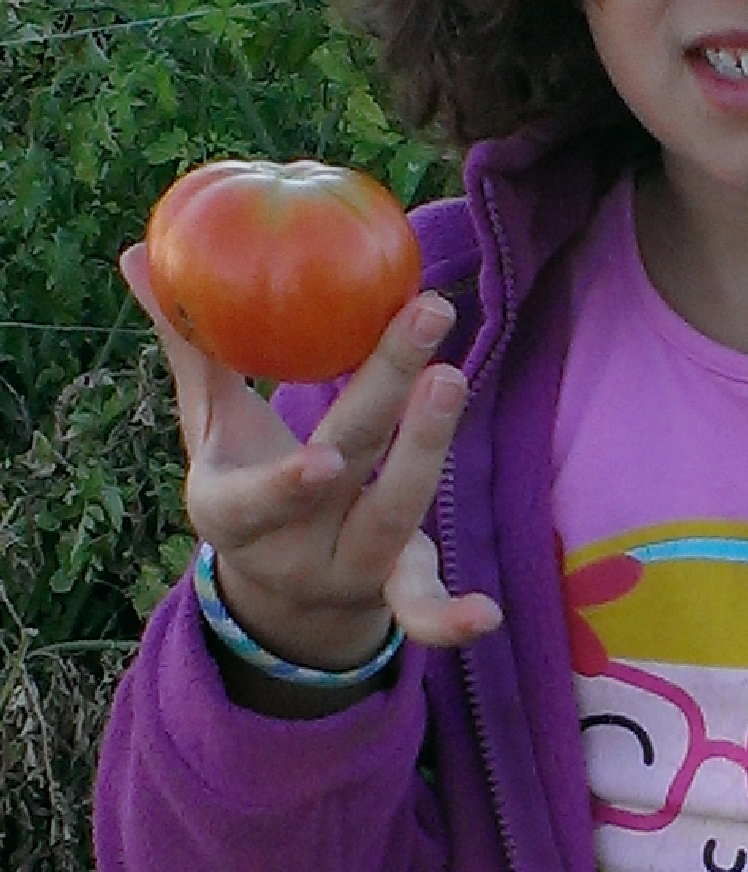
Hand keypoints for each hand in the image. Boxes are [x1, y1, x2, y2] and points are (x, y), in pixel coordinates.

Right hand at [121, 244, 500, 670]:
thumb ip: (189, 346)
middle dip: (385, 398)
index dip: (286, 488)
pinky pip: (420, 607)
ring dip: (428, 447)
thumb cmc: (244, 474)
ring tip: (450, 374)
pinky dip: (451, 618)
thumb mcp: (211, 424)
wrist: (277, 580)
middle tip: (426, 318)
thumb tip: (135, 253)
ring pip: (394, 515)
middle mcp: (291, 547)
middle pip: (345, 472)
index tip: (322, 460)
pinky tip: (488, 615)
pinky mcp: (394, 584)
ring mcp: (346, 569)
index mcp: (232, 512)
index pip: (254, 502)